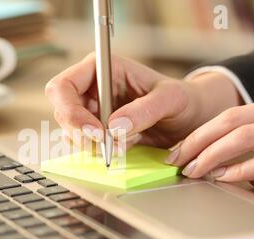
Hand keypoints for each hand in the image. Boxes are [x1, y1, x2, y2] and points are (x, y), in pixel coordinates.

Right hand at [45, 53, 241, 149]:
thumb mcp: (171, 99)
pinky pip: (84, 145)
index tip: (98, 132)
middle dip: (81, 134)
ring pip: (71, 132)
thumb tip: (114, 127)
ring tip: (123, 148)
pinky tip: (121, 151)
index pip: (64, 86)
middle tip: (107, 148)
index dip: (72, 111)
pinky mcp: (98, 131)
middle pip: (63, 112)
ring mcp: (92, 112)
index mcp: (102, 69)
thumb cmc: (182, 99)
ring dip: (91, 146)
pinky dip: (98, 153)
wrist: (190, 119)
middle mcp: (91, 90)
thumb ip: (145, 110)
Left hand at [170, 97, 253, 188]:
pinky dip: (241, 170)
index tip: (179, 149)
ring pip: (245, 136)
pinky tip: (223, 177)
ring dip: (211, 155)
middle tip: (175, 159)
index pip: (234, 116)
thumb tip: (237, 172)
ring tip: (193, 170)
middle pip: (233, 120)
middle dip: (197, 141)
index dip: (202, 132)